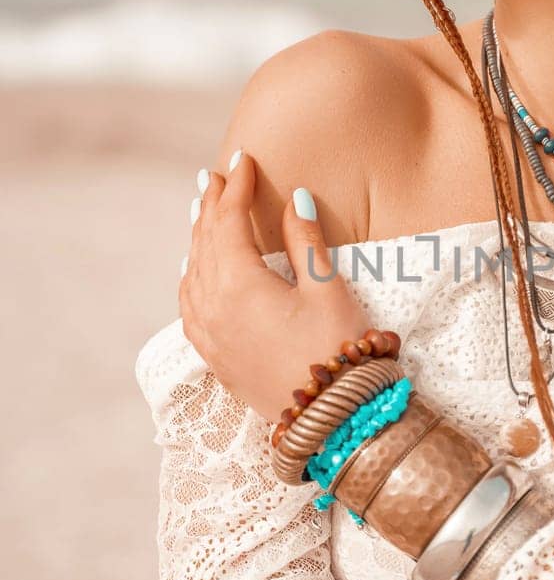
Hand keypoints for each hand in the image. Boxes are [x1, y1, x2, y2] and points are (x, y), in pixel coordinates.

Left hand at [179, 153, 372, 424]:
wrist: (332, 420)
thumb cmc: (337, 352)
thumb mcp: (328, 290)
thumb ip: (306, 241)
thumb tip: (294, 198)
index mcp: (239, 285)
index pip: (228, 222)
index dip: (235, 188)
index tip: (243, 160)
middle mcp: (213, 308)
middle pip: (204, 243)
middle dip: (211, 206)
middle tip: (217, 176)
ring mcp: (210, 335)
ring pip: (192, 273)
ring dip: (197, 238)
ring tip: (201, 212)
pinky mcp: (216, 357)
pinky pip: (189, 307)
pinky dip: (190, 278)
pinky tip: (193, 271)